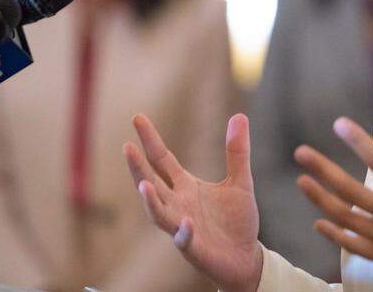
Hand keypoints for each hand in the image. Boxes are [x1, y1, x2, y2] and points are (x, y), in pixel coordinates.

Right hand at [123, 113, 262, 291]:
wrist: (245, 256)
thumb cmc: (236, 220)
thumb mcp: (240, 180)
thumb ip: (237, 151)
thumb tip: (239, 115)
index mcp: (186, 186)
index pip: (162, 160)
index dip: (150, 139)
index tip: (137, 117)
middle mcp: (178, 204)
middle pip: (151, 182)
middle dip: (138, 167)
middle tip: (127, 147)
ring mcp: (182, 226)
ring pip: (158, 213)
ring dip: (150, 201)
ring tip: (142, 185)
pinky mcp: (194, 248)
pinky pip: (184, 240)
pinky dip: (183, 232)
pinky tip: (186, 223)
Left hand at [294, 110, 372, 291]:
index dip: (358, 142)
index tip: (339, 124)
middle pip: (351, 191)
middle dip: (323, 169)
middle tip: (301, 153)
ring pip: (345, 219)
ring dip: (320, 199)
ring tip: (302, 182)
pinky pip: (353, 246)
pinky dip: (334, 234)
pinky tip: (319, 222)